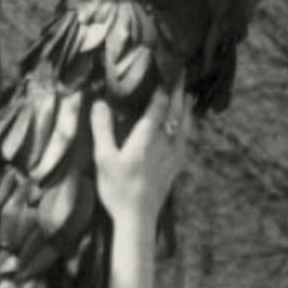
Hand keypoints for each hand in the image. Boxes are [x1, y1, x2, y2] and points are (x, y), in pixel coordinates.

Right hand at [89, 87, 188, 232]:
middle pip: (176, 110)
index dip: (164, 85)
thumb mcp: (103, 159)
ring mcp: (174, 154)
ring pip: (185, 124)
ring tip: (189, 95)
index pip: (159, 104)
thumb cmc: (118, 189)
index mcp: (147, 136)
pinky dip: (188, 127)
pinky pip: (186, 139)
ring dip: (187, 108)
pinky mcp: (176, 166)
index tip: (168, 69)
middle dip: (178, 91)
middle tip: (181, 74)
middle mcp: (165, 141)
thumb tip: (99, 103)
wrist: (138, 217)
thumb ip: (102, 129)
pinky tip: (187, 127)